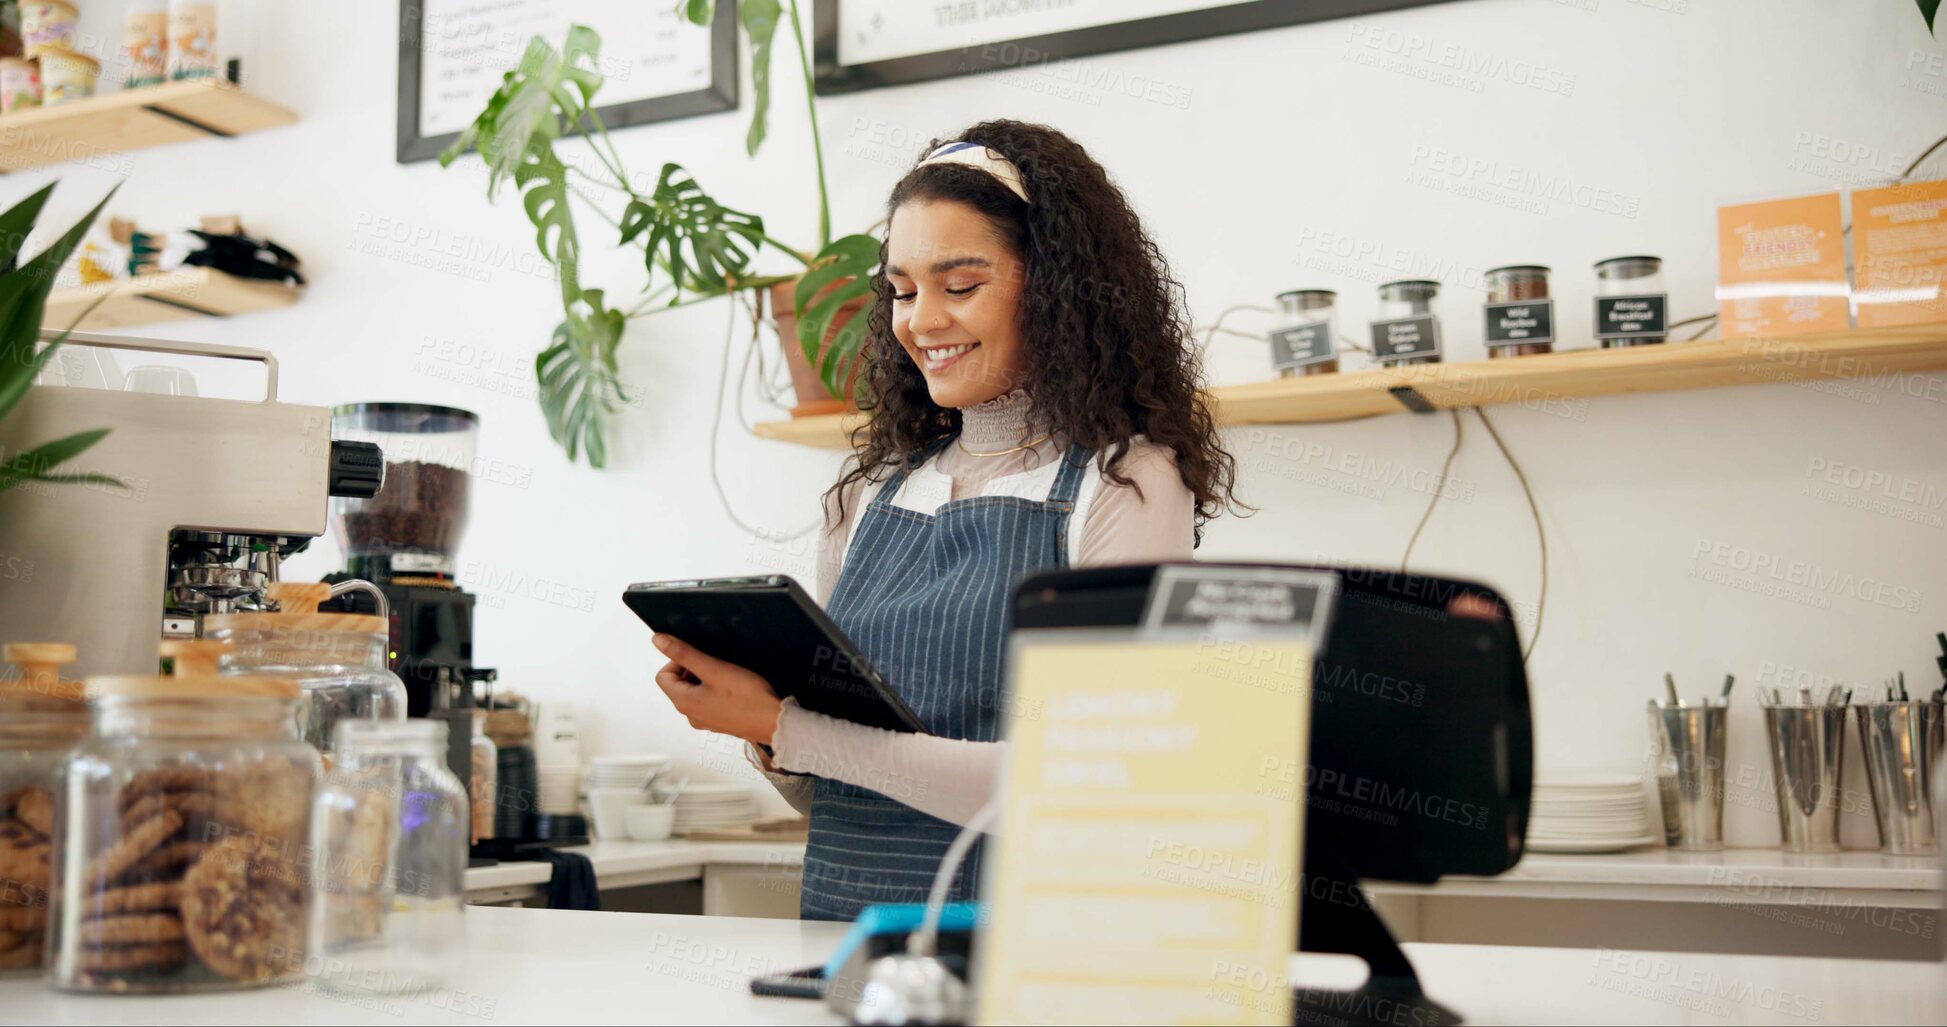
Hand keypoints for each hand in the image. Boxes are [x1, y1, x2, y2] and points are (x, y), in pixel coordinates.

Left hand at [652, 634, 782, 745]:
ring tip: (727, 676)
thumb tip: (658, 641)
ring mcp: (705, 721)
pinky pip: (709, 702)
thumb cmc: (747, 698)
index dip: (677, 661)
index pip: (663, 676)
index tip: (698, 657)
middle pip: (678, 685)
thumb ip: (684, 653)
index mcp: (683, 702)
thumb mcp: (713, 668)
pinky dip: (716, 691)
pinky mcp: (719, 722)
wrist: (774, 722)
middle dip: (693, 670)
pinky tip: (734, 689)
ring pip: (695, 693)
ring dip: (706, 680)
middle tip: (715, 665)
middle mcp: (690, 715)